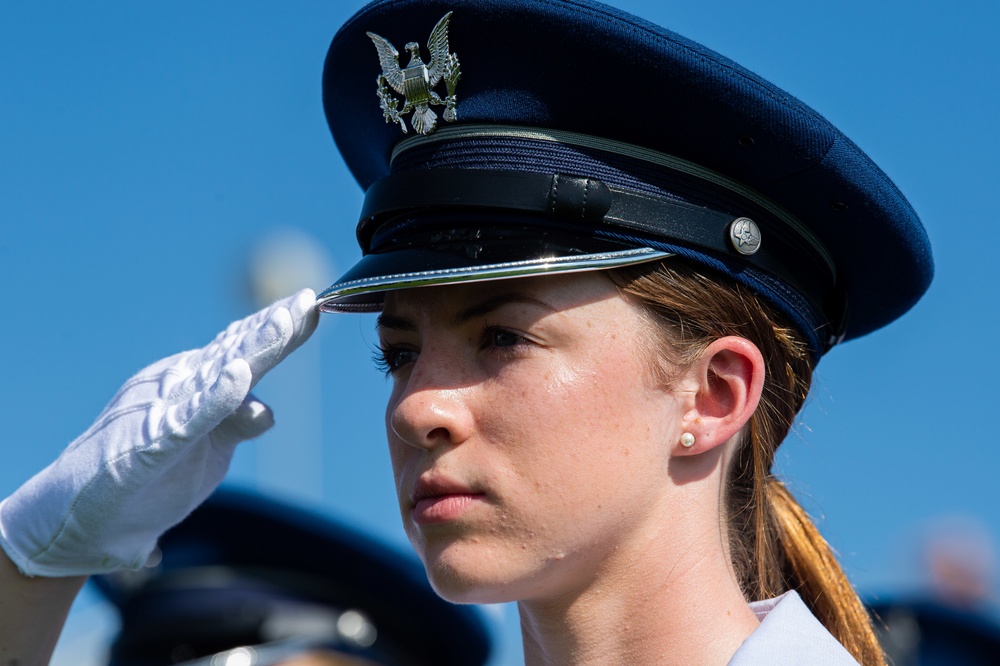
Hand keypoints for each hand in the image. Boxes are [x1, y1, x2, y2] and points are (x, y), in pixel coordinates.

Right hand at [0, 289, 318, 576]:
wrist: (72, 517)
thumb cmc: (143, 480)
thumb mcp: (203, 453)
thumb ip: (235, 426)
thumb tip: (266, 411)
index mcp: (192, 387)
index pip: (239, 351)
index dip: (274, 330)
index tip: (310, 305)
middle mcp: (177, 389)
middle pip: (234, 353)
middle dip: (271, 328)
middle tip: (306, 300)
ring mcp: (162, 412)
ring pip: (214, 375)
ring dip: (251, 349)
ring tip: (284, 324)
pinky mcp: (148, 445)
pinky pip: (188, 418)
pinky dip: (215, 399)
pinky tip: (238, 378)